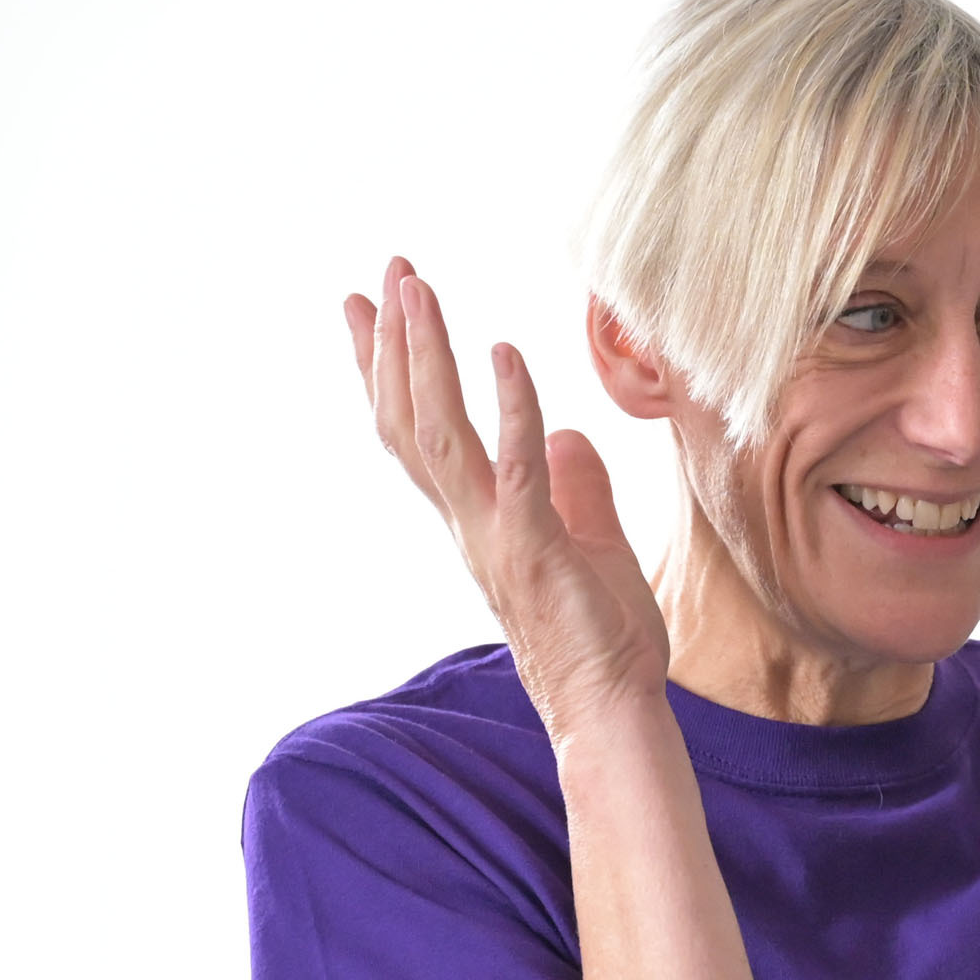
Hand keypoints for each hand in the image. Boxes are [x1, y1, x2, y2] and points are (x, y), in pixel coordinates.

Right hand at [345, 258, 670, 741]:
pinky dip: (509, 410)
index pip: (415, 431)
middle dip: (393, 343)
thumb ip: (573, 487)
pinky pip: (515, 469)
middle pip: (409, 419)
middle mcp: (469, 523)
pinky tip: (506, 354)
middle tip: (385, 270)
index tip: (367, 306)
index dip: (386, 368)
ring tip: (417, 290)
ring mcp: (496, 536)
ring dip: (426, 358)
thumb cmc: (602, 636)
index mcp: (476, 518)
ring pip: (441, 434)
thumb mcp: (591, 542)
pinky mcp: (536, 549)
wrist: (612, 708)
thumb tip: (563, 437)